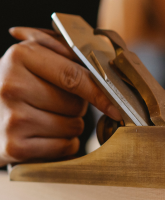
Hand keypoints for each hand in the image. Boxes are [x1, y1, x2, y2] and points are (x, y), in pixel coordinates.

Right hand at [0, 27, 120, 165]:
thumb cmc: (17, 86)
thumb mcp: (32, 59)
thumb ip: (64, 52)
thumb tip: (104, 65)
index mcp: (20, 56)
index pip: (74, 76)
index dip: (100, 92)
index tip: (116, 105)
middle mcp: (12, 86)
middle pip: (76, 105)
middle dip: (77, 107)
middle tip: (55, 103)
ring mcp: (13, 118)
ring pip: (73, 127)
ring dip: (70, 126)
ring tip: (46, 119)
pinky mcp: (16, 146)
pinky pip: (64, 147)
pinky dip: (63, 144)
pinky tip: (44, 136)